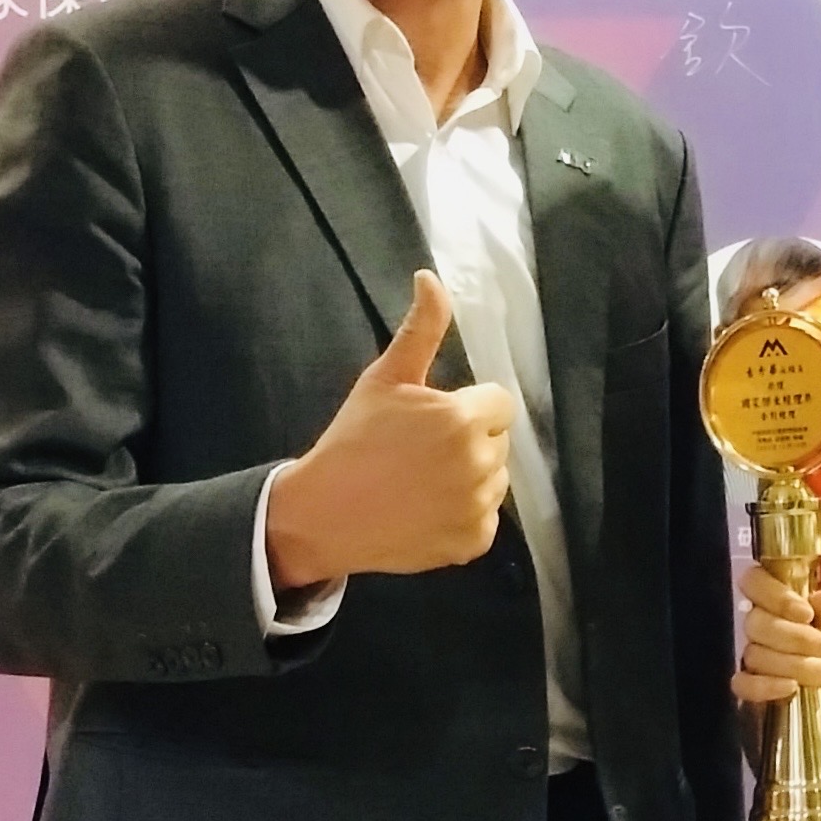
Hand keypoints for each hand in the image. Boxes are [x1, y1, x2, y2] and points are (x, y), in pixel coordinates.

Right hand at [266, 271, 515, 586]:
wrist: (322, 513)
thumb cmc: (352, 440)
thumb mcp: (384, 378)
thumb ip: (420, 329)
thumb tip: (431, 277)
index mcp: (463, 418)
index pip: (499, 402)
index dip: (469, 406)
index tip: (433, 419)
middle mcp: (479, 464)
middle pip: (498, 440)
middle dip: (470, 440)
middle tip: (422, 451)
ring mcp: (478, 507)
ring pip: (495, 479)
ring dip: (470, 477)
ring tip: (423, 480)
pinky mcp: (474, 542)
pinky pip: (485, 518)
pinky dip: (464, 515)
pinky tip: (426, 509)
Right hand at [731, 563, 820, 706]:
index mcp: (778, 601)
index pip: (755, 581)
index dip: (776, 596)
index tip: (807, 614)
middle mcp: (759, 625)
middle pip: (757, 623)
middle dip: (797, 638)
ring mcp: (750, 656)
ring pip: (756, 655)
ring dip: (797, 665)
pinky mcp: (748, 687)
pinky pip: (744, 684)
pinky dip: (766, 686)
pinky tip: (792, 687)